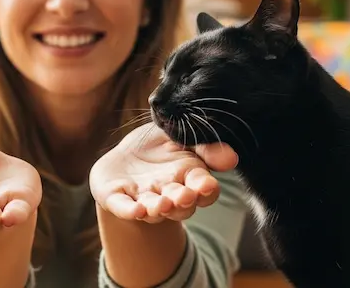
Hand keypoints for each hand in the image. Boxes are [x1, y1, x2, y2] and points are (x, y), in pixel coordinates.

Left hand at [89, 123, 237, 223]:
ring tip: (161, 205)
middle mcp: (169, 193)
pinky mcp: (118, 199)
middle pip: (181, 205)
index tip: (206, 186)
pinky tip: (137, 211)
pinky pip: (124, 207)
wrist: (125, 157)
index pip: (204, 189)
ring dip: (159, 209)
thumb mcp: (182, 138)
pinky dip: (130, 211)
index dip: (206, 189)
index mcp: (188, 177)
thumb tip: (232, 159)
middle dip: (182, 201)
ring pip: (154, 209)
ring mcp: (143, 198)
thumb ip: (205, 147)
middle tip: (183, 196)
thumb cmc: (160, 146)